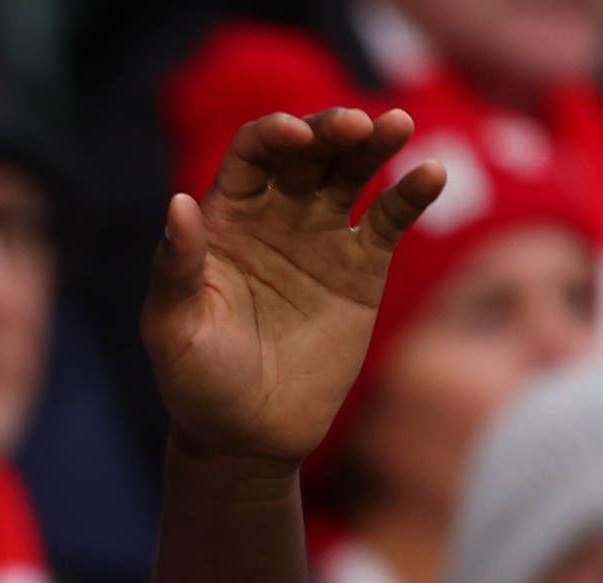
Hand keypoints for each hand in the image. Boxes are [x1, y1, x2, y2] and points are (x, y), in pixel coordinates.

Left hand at [145, 107, 443, 465]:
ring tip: (397, 126)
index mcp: (226, 218)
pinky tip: (429, 174)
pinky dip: (412, 192)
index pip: (253, 152)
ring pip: (353, 171)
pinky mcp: (362, 267)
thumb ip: (175, 268)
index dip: (274, 134)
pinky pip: (390, 218)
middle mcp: (276, 215)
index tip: (295, 139)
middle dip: (331, 130)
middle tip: (357, 126)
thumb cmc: (198, 384)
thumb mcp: (173, 330)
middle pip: (309, 150)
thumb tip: (178, 203)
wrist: (248, 436)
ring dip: (376, 143)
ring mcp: (322, 237)